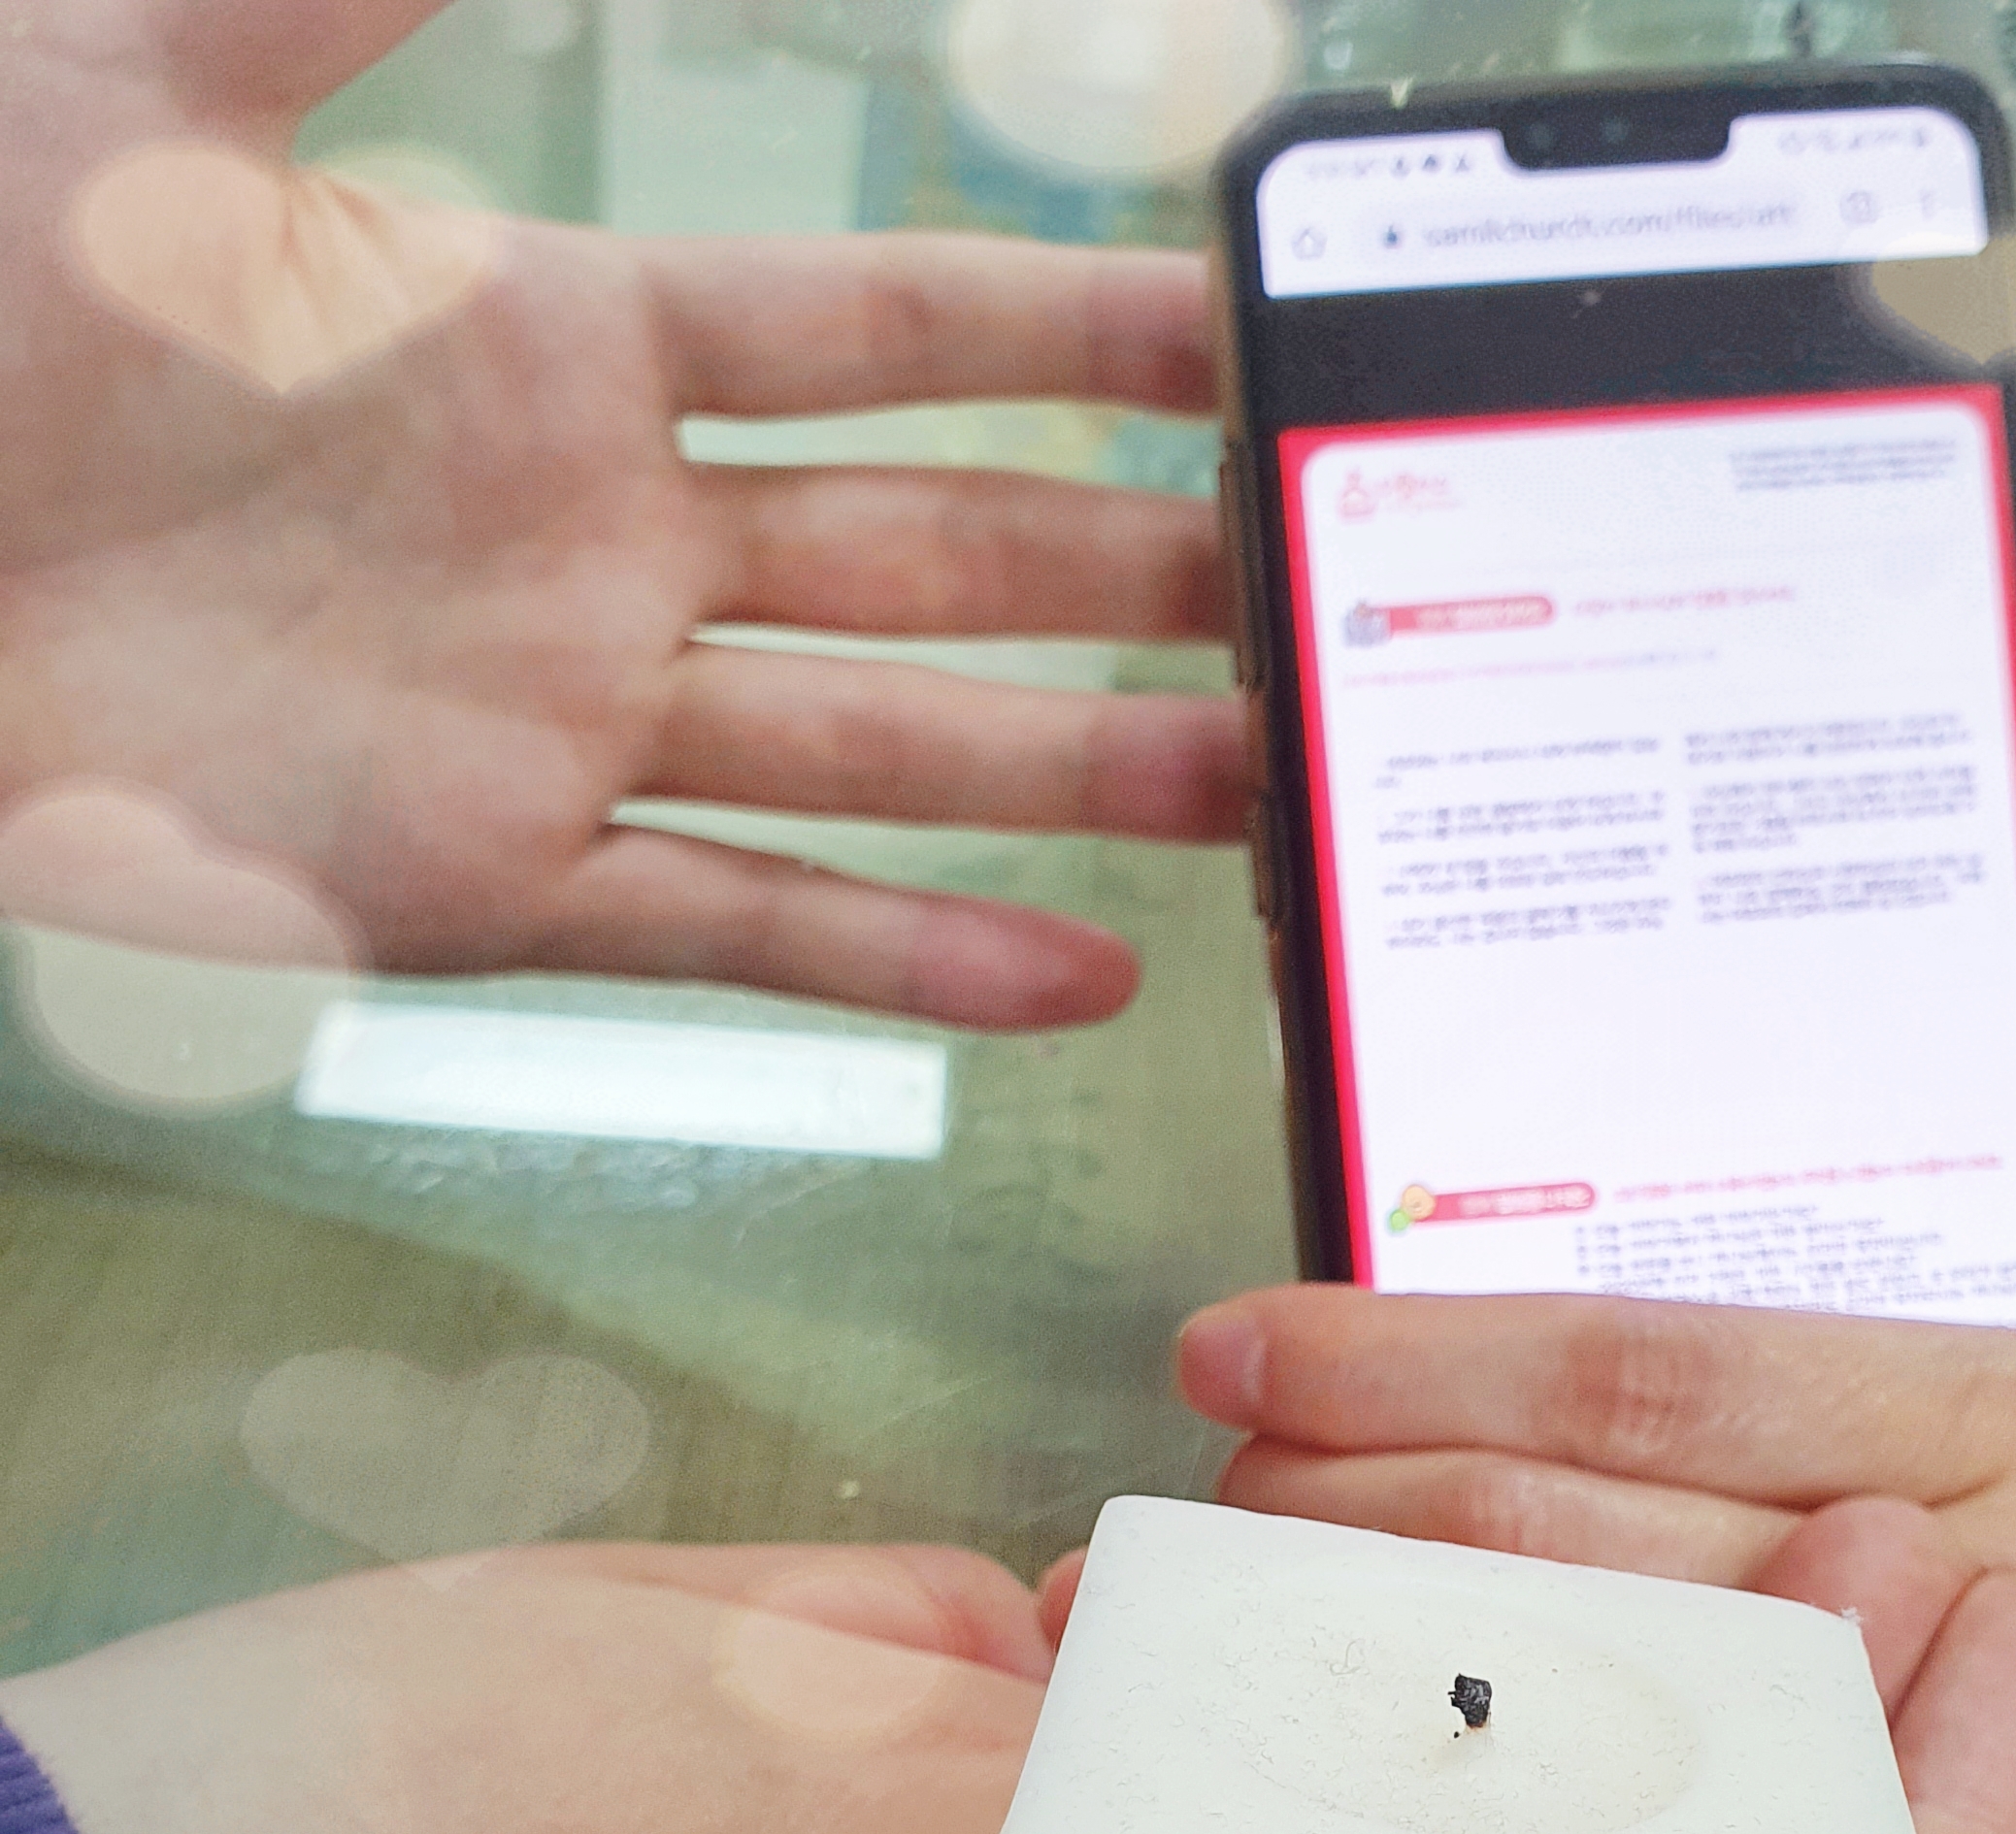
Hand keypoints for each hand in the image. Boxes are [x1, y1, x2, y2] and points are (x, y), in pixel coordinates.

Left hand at [0, 0, 1240, 1020]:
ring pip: (883, 753)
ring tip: (1255, 798)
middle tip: (1302, 585)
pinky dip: (912, 962)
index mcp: (551, 341)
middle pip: (934, 552)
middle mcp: (606, 542)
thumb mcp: (132, 87)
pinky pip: (745, 933)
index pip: (877, 333)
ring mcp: (568, 723)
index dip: (1060, 331)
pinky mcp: (497, 884)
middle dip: (1129, 570)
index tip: (1226, 329)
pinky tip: (1073, 982)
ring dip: (1077, 779)